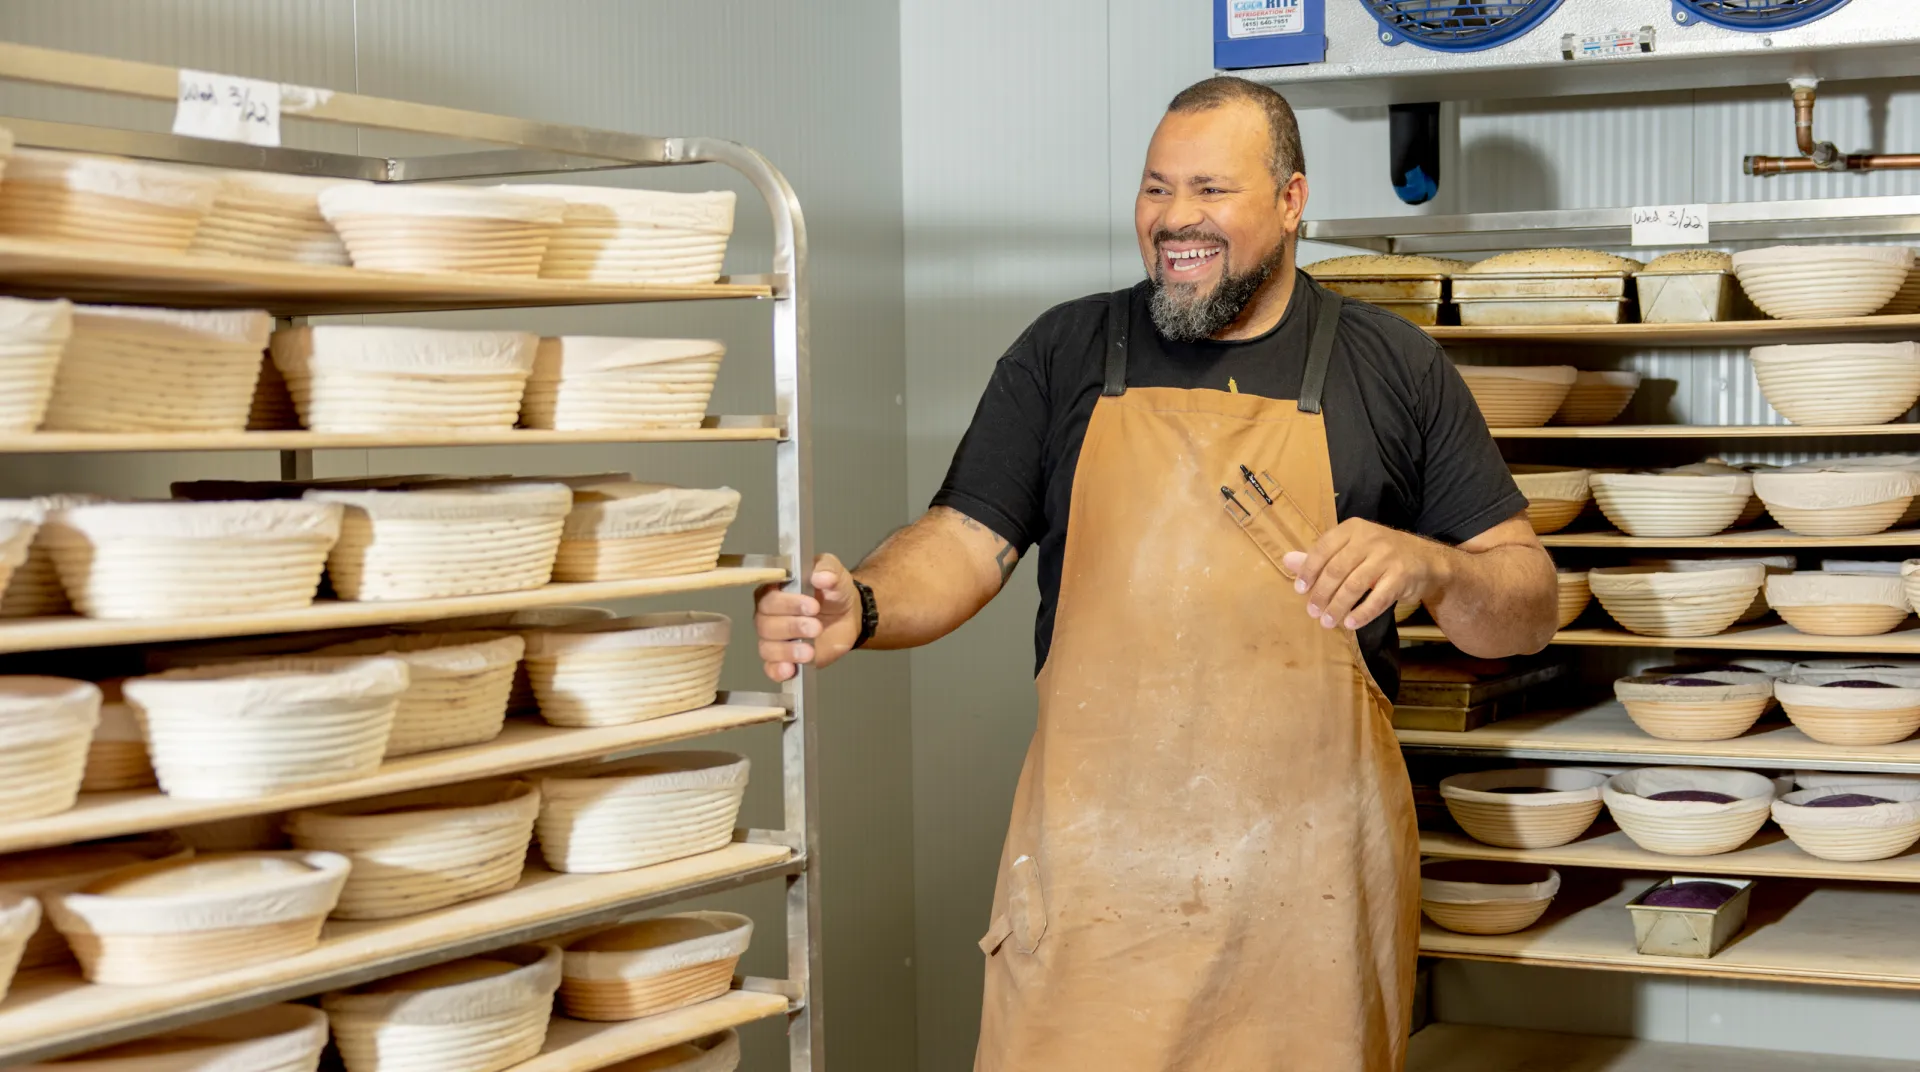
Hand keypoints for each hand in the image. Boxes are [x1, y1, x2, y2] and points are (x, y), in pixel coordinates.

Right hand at [755, 553, 862, 681]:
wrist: (849, 614)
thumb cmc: (833, 590)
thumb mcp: (834, 573)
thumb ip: (827, 569)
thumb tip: (822, 576)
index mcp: (774, 590)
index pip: (769, 597)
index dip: (788, 603)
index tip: (813, 605)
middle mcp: (768, 615)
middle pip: (766, 623)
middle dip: (792, 626)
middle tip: (816, 626)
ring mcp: (774, 638)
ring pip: (767, 647)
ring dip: (787, 651)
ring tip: (809, 651)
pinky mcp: (783, 658)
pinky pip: (771, 667)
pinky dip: (777, 670)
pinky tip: (790, 670)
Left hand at [1281, 519, 1451, 631]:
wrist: (1426, 561)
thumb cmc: (1380, 555)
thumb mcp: (1351, 550)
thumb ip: (1320, 557)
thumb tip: (1287, 561)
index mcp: (1352, 529)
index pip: (1323, 548)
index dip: (1309, 571)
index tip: (1300, 590)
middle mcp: (1370, 539)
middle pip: (1336, 570)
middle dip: (1321, 594)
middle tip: (1312, 612)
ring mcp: (1387, 557)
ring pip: (1354, 586)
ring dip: (1338, 607)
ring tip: (1328, 622)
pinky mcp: (1402, 576)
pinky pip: (1378, 599)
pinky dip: (1362, 613)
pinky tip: (1350, 623)